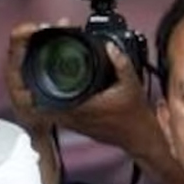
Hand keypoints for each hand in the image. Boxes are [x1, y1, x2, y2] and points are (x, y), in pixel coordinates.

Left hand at [6, 21, 159, 153]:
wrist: (139, 136)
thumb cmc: (135, 113)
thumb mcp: (132, 84)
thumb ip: (121, 63)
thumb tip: (110, 47)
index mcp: (87, 106)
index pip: (56, 96)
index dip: (47, 84)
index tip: (44, 72)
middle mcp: (79, 118)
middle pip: (50, 103)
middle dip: (47, 88)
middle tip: (45, 74)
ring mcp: (78, 126)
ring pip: (54, 112)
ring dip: (51, 100)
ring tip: (51, 85)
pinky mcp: (80, 129)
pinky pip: (63, 118)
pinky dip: (59, 108)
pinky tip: (63, 98)